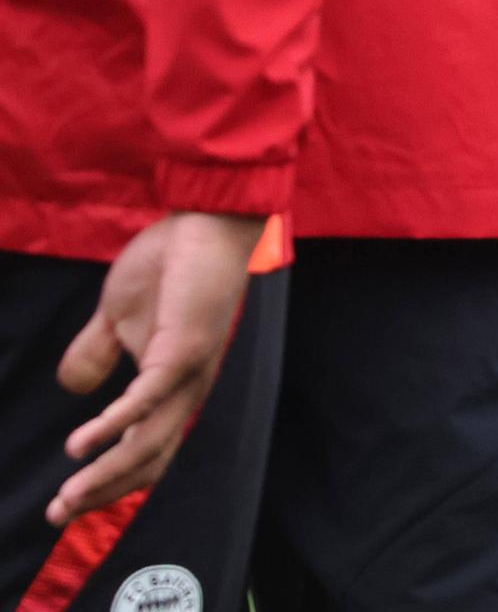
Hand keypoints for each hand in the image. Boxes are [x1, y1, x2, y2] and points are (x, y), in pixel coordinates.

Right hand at [52, 210, 261, 524]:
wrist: (200, 221)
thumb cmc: (166, 265)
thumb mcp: (116, 316)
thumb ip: (96, 352)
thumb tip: (74, 388)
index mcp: (172, 385)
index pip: (145, 449)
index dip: (107, 481)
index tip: (63, 504)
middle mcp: (186, 387)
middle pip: (150, 458)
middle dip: (102, 491)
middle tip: (56, 515)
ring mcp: (188, 370)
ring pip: (150, 440)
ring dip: (106, 472)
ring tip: (66, 497)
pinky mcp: (183, 348)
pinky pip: (148, 397)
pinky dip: (115, 425)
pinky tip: (81, 444)